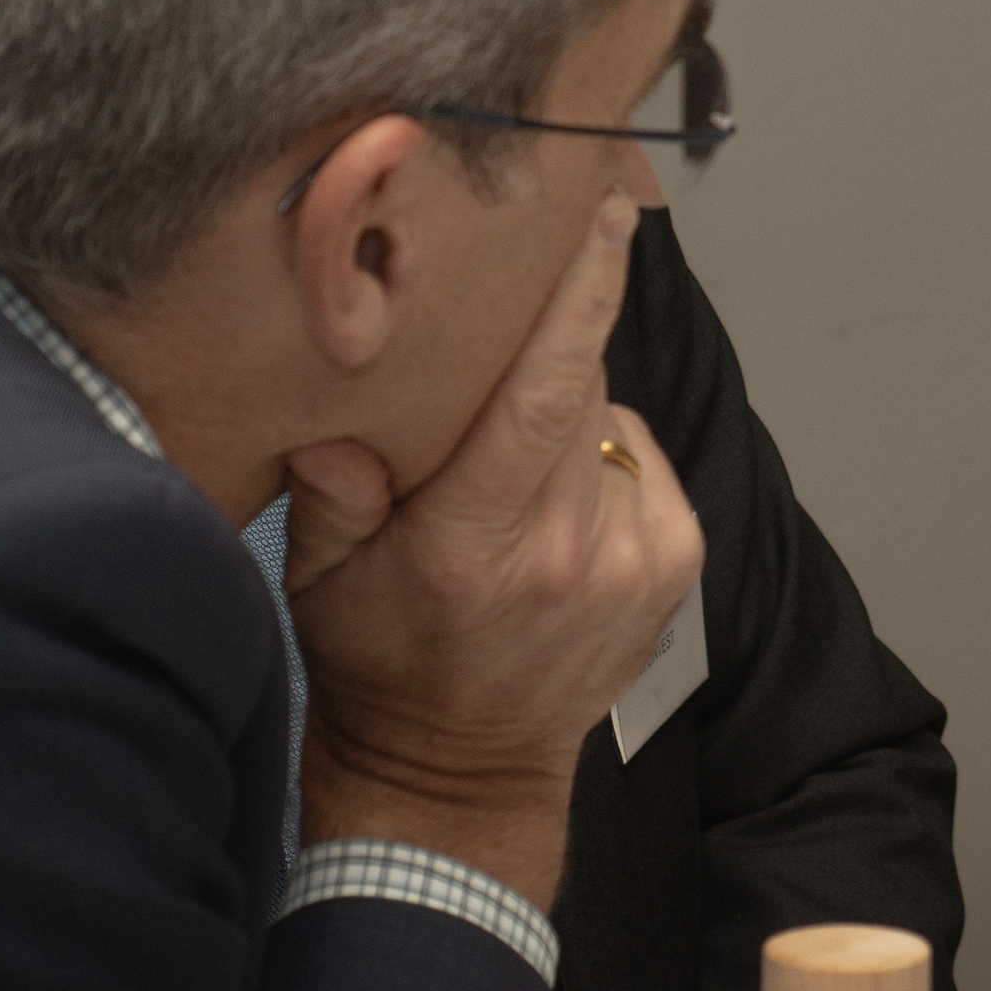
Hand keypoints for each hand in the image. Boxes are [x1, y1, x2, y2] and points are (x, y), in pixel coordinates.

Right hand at [291, 194, 703, 902]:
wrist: (458, 774)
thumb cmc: (377, 665)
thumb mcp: (314, 582)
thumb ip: (328, 493)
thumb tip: (335, 422)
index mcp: (474, 543)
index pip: (542, 393)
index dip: (579, 297)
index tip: (603, 215)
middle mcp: (568, 549)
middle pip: (574, 385)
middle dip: (535, 352)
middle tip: (484, 358)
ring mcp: (635, 558)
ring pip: (606, 416)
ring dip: (562, 415)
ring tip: (508, 477)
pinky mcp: (676, 562)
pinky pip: (637, 454)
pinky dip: (599, 457)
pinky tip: (553, 505)